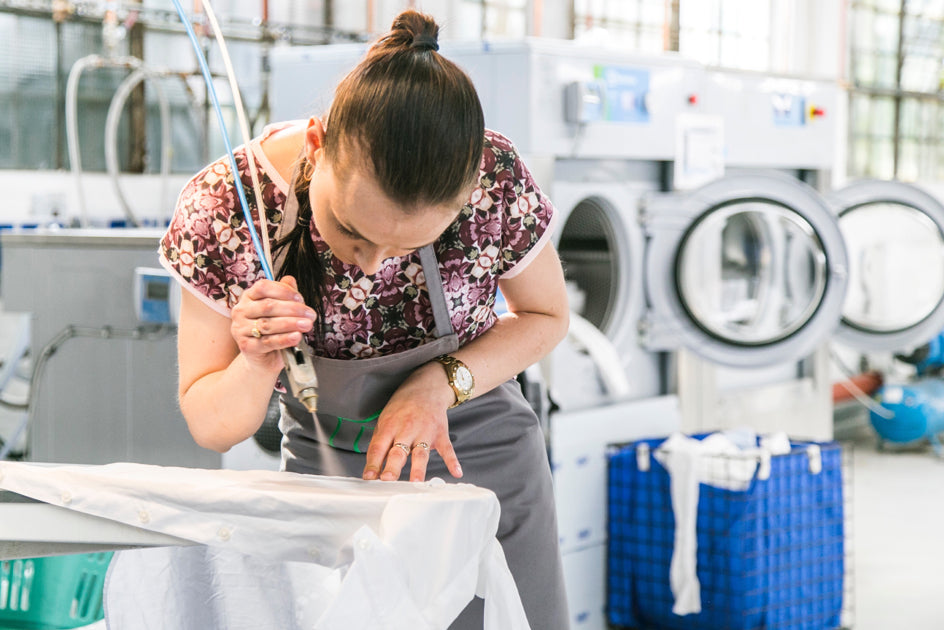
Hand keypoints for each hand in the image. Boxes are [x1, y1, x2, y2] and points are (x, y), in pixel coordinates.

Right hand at [230, 276, 316, 371]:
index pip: (263, 287)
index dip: (283, 291)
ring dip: (291, 324)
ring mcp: (240, 329)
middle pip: (268, 306)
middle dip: (293, 309)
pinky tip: (296, 337)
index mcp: (249, 297)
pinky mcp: (246, 347)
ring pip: (268, 324)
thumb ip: (285, 294)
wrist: (264, 357)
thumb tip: (290, 280)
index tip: (300, 299)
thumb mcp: (280, 310)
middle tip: (310, 315)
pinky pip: (267, 342)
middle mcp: (241, 311)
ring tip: (307, 325)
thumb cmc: (273, 330)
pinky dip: (284, 339)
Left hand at [363, 362, 462, 481]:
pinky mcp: (440, 434)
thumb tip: (372, 470)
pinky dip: (453, 461)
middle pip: (398, 452)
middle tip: (387, 479)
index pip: (378, 448)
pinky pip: (447, 450)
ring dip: (418, 468)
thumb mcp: (385, 420)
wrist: (427, 388)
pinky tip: (456, 472)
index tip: (368, 478)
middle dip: (393, 466)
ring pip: (420, 453)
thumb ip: (379, 444)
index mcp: (389, 426)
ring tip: (415, 482)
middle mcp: (407, 430)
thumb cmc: (402, 407)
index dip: (373, 463)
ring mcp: (425, 432)